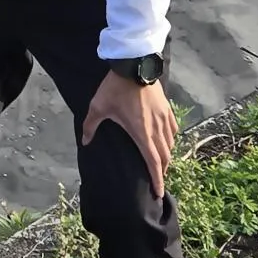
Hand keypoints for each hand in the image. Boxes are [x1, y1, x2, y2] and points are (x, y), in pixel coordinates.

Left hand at [81, 70, 178, 198]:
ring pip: (170, 144)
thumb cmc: (115, 88)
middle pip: (164, 156)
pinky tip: (167, 141)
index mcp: (142, 133)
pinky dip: (171, 139)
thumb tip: (84, 142)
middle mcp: (156, 129)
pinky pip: (173, 129)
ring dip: (167, 156)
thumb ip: (91, 126)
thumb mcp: (98, 107)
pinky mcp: (167, 108)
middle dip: (162, 171)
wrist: (134, 64)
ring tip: (161, 163)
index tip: (159, 192)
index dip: (157, 179)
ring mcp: (164, 118)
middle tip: (158, 180)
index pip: (153, 162)